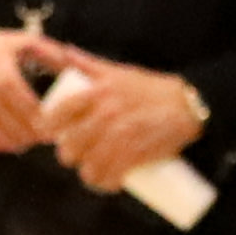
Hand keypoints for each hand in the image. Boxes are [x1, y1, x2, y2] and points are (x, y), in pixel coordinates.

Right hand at [0, 26, 47, 154]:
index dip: (27, 106)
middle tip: (42, 137)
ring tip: (27, 143)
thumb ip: (50, 54)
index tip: (48, 120)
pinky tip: (8, 145)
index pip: (8, 85)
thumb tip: (77, 71)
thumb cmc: (2, 50)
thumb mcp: (25, 43)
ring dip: (6, 137)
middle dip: (20, 126)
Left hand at [26, 42, 200, 195]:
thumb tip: (63, 50)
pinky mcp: (136, 154)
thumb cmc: (149, 88)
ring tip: (92, 172)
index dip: (47, 128)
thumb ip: (88, 63)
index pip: (56, 116)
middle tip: (76, 155)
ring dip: (88, 173)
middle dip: (69, 154)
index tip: (50, 134)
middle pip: (70, 146)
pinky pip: (111, 176)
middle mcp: (105, 114)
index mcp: (96, 92)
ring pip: (89, 165)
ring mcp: (121, 136)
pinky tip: (106, 183)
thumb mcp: (117, 72)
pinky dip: (106, 184)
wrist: (188, 105)